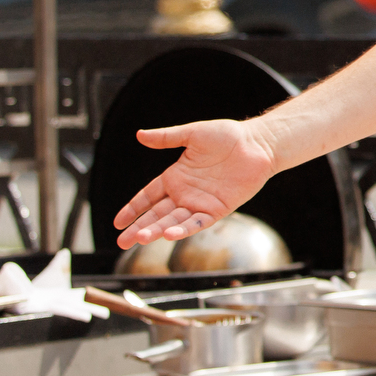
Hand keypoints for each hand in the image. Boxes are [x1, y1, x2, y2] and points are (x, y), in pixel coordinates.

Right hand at [113, 119, 275, 247]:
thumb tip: (140, 134)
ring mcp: (201, 202)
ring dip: (157, 230)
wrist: (258, 144)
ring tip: (140, 239)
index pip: (147, 196)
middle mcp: (185, 193)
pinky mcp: (218, 209)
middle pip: (156, 214)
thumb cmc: (228, 136)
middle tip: (122, 242)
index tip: (118, 222)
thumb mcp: (193, 134)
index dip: (132, 209)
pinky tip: (169, 234)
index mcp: (175, 176)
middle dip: (139, 228)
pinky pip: (198, 222)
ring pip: (173, 221)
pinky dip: (184, 229)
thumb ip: (167, 137)